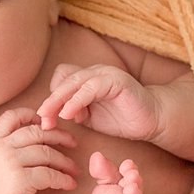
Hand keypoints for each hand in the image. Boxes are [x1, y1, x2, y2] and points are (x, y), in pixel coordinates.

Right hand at [0, 108, 78, 193]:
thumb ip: (12, 147)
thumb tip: (41, 132)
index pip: (10, 117)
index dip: (30, 114)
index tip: (46, 122)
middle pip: (35, 132)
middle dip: (58, 136)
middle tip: (73, 143)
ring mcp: (9, 163)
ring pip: (46, 153)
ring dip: (65, 162)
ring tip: (73, 170)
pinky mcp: (20, 180)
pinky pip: (50, 174)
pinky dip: (63, 179)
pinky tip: (69, 185)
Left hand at [36, 64, 160, 141]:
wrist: (151, 120)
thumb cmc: (122, 119)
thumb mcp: (91, 118)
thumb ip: (75, 112)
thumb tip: (59, 113)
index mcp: (87, 79)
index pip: (60, 80)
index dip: (50, 98)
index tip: (45, 119)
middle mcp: (94, 72)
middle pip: (63, 80)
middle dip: (49, 101)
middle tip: (41, 119)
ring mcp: (105, 74)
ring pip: (74, 82)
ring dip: (59, 100)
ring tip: (51, 117)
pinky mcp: (116, 80)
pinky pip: (90, 88)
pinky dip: (76, 101)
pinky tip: (69, 114)